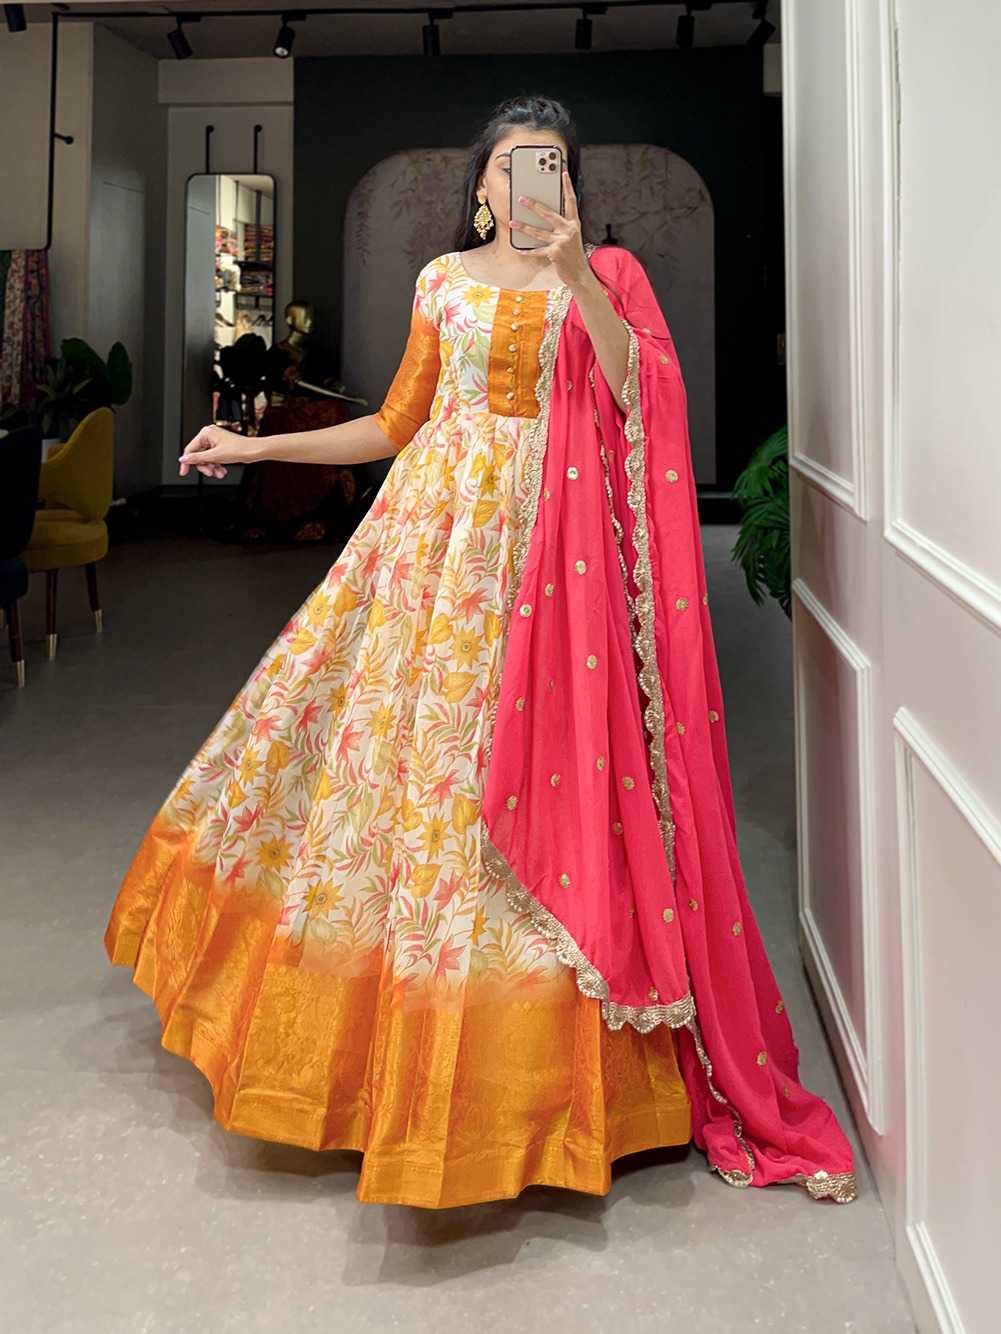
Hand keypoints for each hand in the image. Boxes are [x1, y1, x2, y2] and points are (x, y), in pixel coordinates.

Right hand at [178, 424, 248, 477]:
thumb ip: (197, 458)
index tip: (184, 472)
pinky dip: (216, 465)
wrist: (254, 451)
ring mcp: (215, 441)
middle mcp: (210, 435)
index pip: (190, 449)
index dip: (187, 462)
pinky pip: (213, 458)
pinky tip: (222, 471)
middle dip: (205, 466)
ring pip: (206, 459)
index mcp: (206, 433)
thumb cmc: (239, 448)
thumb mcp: (215, 456)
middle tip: (210, 473)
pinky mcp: (221, 447)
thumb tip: (184, 459)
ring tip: (219, 473)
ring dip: (212, 468)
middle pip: (199, 455)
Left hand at [509, 168, 590, 288]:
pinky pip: (538, 251)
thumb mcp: (571, 237)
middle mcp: (569, 230)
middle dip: (534, 205)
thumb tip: (544, 215)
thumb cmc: (573, 254)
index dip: (568, 187)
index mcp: (574, 223)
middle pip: (549, 214)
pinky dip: (528, 251)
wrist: (580, 274)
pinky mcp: (555, 253)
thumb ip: (562, 226)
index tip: (564, 174)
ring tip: (512, 222)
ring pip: (539, 232)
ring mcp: (562, 242)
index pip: (571, 201)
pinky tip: (518, 250)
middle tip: (521, 198)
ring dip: (524, 227)